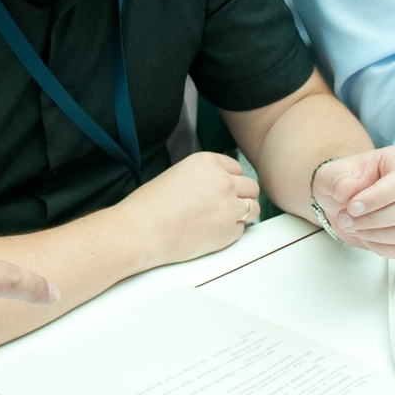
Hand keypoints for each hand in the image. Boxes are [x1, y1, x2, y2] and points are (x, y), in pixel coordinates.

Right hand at [117, 151, 259, 269]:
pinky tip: (211, 232)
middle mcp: (224, 181)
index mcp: (209, 162)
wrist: (142, 231)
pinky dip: (231, 231)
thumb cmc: (151, 205)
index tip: (220, 190)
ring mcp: (230, 207)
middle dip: (240, 196)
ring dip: (242, 213)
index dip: (229, 180)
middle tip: (224, 206)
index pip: (237, 168)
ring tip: (222, 219)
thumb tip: (220, 186)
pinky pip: (242, 229)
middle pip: (251, 187)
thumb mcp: (179, 174)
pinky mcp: (230, 232)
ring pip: (252, 208)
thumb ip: (205, 176)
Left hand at [311, 146, 394, 260]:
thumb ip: (337, 180)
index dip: (379, 198)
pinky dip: (384, 248)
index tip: (352, 207)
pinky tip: (367, 238)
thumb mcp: (331, 175)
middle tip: (346, 219)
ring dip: (377, 235)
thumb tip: (347, 191)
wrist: (346, 201)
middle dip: (373, 220)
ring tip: (354, 227)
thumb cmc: (345, 183)